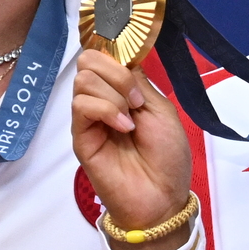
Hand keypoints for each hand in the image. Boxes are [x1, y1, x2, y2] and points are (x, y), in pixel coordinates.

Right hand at [68, 49, 193, 249]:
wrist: (162, 198)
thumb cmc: (168, 158)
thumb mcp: (162, 111)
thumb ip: (139, 83)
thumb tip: (122, 57)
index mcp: (124, 91)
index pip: (105, 56)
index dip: (115, 52)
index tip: (132, 65)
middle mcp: (103, 100)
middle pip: (88, 61)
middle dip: (115, 72)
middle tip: (136, 100)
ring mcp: (90, 119)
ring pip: (83, 80)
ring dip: (113, 94)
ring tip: (131, 118)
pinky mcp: (81, 137)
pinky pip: (80, 106)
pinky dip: (105, 109)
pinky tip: (123, 127)